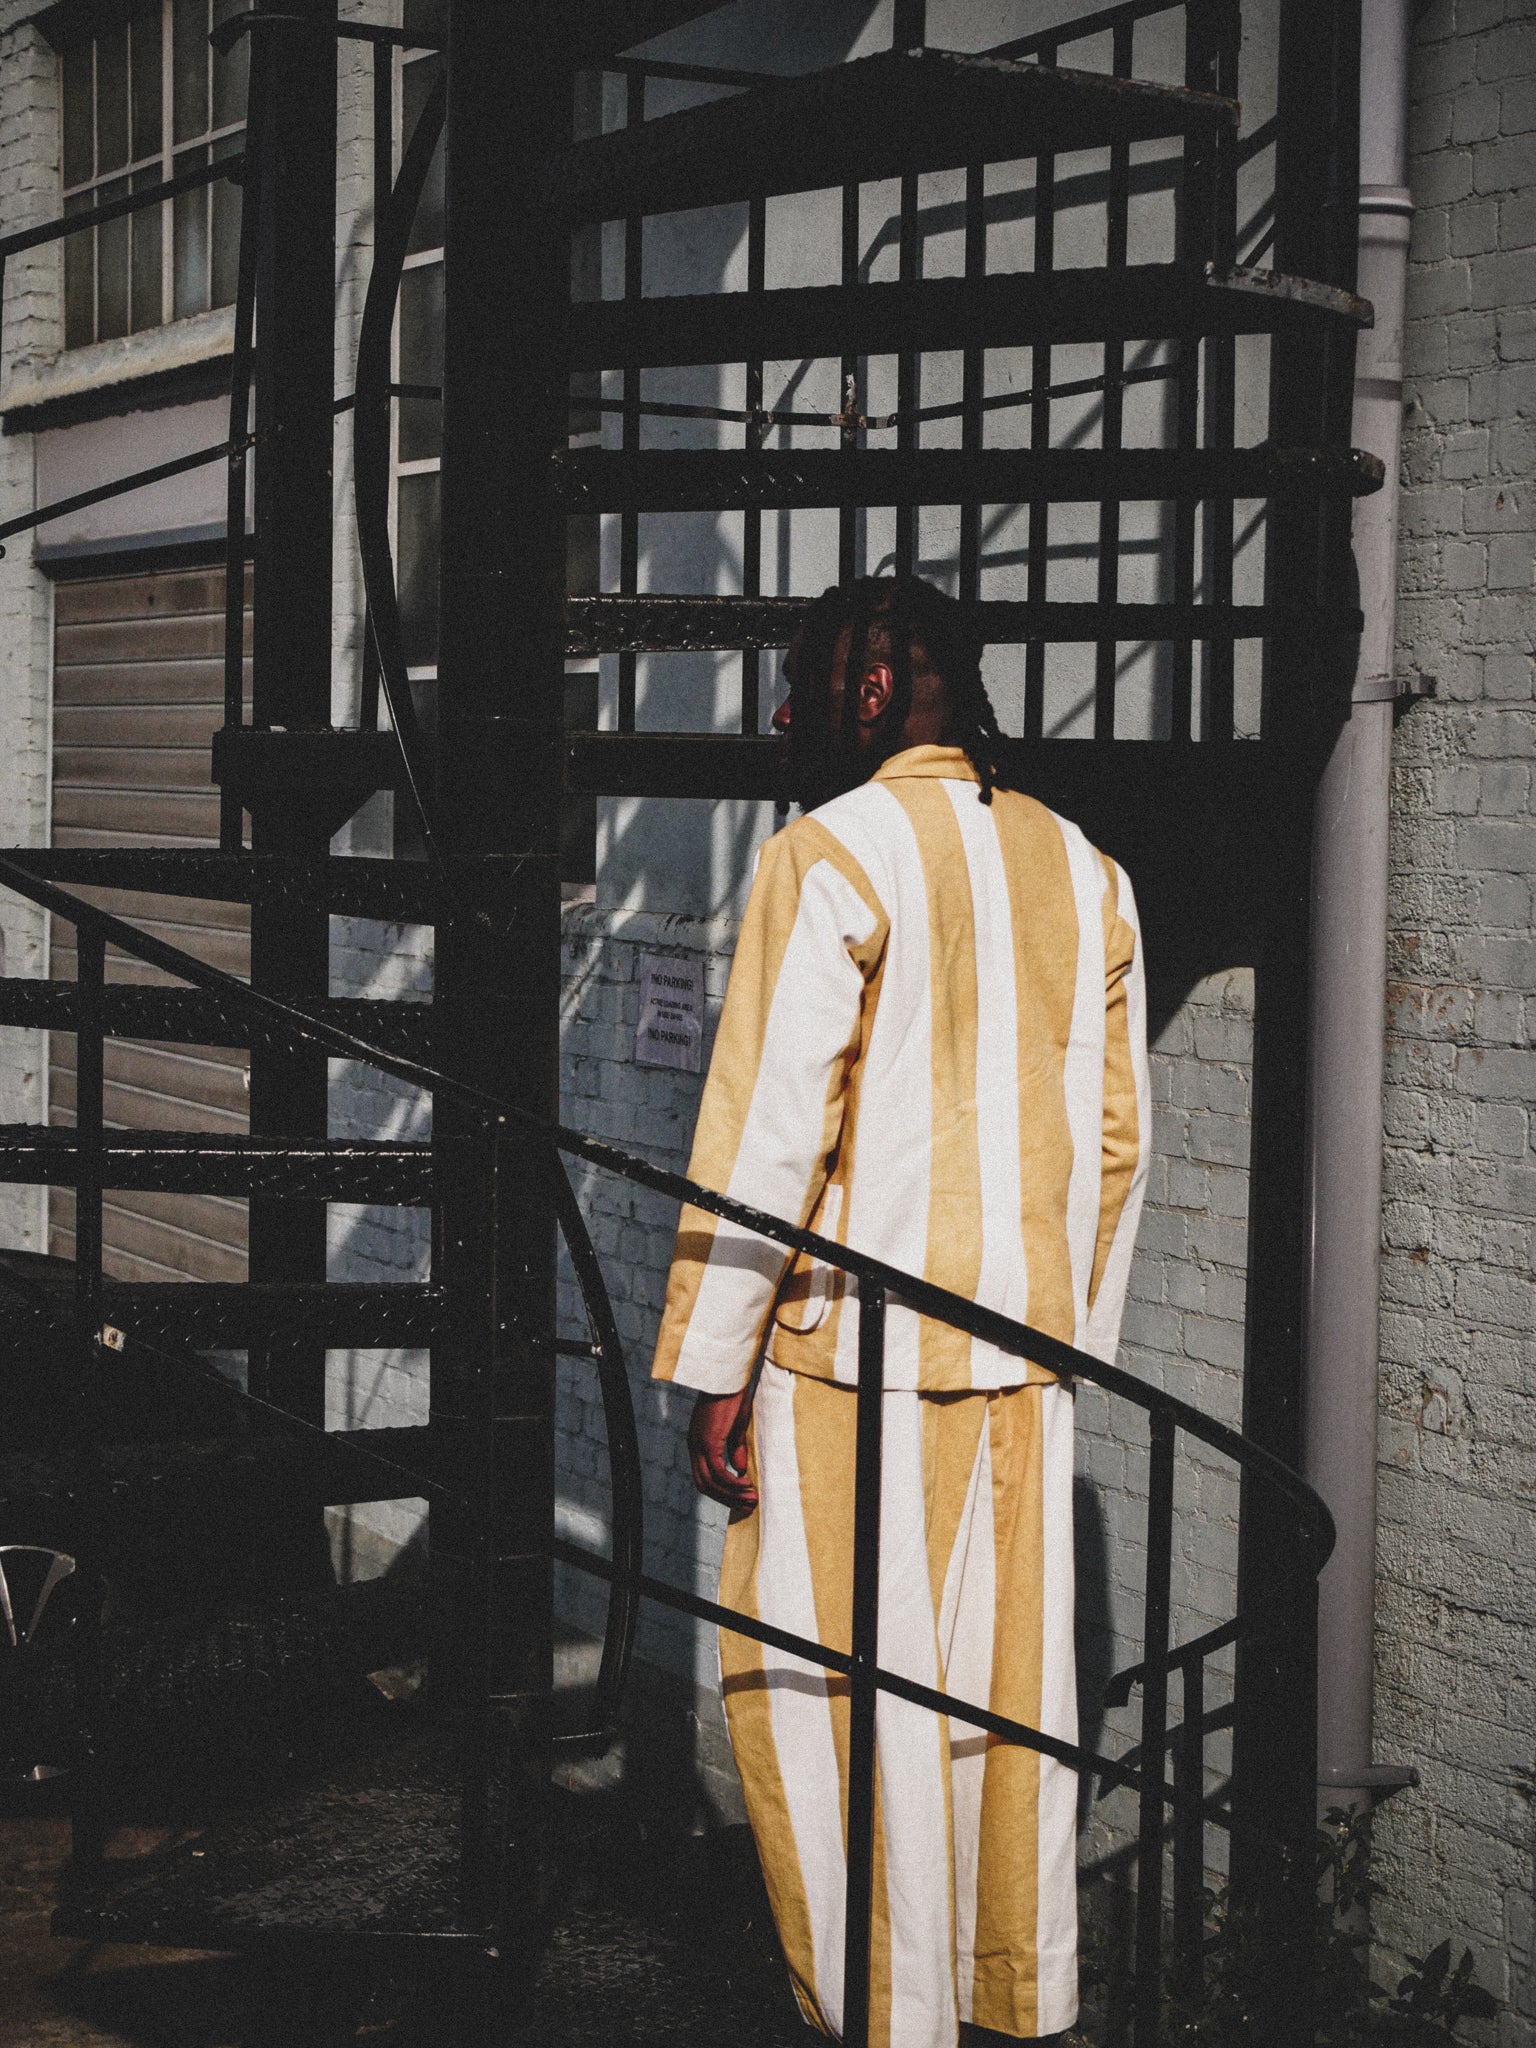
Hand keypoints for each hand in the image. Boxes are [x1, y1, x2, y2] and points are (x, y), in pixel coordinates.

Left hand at [688, 1388, 757, 1511]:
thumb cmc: (733, 1395)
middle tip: (747, 1505)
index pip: (703, 1476)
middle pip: (704, 1485)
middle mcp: (694, 1445)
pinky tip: (746, 1484)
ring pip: (711, 1482)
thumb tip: (738, 1470)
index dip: (720, 1491)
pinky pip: (719, 1472)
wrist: (728, 1376)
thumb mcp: (735, 1426)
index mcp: (698, 1441)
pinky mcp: (708, 1442)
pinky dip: (732, 1483)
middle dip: (726, 1498)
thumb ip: (735, 1448)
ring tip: (751, 1498)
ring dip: (731, 1494)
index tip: (739, 1498)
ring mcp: (699, 1444)